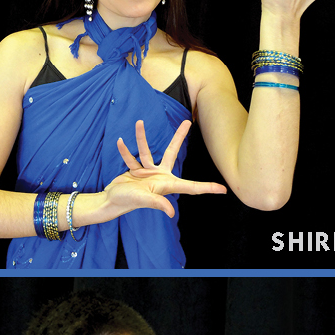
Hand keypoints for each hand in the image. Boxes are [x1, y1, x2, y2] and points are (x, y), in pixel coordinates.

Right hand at [104, 120, 226, 216]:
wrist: (111, 201)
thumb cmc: (127, 202)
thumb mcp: (143, 200)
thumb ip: (157, 203)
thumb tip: (171, 212)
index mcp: (167, 184)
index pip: (191, 186)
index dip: (207, 188)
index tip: (223, 189)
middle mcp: (160, 176)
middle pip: (172, 152)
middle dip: (179, 137)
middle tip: (188, 122)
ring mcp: (148, 172)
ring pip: (146, 151)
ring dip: (141, 138)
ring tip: (139, 122)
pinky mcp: (135, 170)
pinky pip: (131, 157)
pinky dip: (125, 151)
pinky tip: (120, 141)